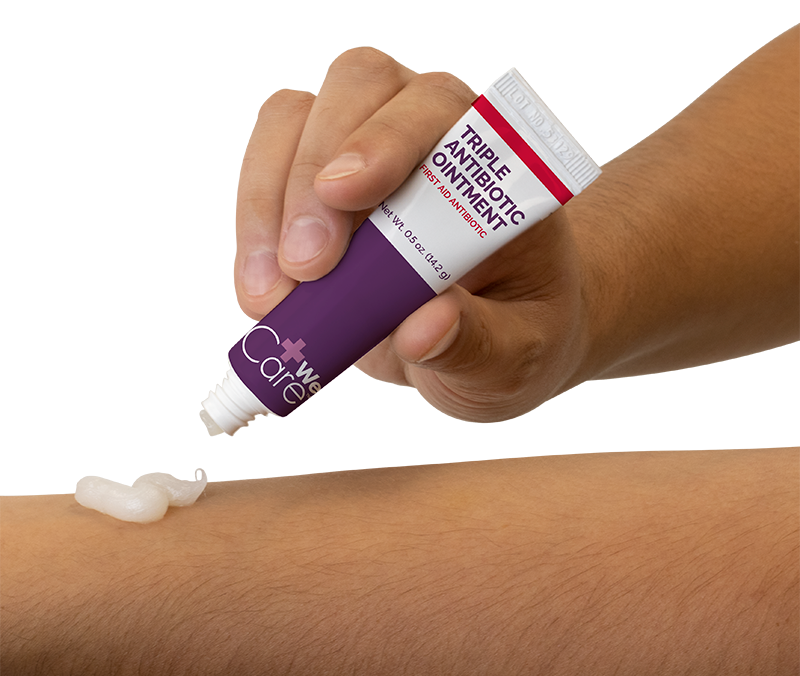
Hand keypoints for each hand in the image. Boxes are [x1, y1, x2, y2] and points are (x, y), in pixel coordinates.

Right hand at [235, 47, 590, 421]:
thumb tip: (423, 330)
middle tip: (306, 268)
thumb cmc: (517, 329)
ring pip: (292, 122)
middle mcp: (424, 135)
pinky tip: (264, 293)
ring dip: (267, 205)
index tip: (344, 192)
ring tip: (272, 299)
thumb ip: (479, 345)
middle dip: (314, 176)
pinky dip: (252, 232)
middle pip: (355, 92)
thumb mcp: (517, 355)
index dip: (384, 136)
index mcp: (487, 162)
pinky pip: (265, 174)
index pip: (437, 106)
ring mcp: (362, 152)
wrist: (492, 336)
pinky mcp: (315, 189)